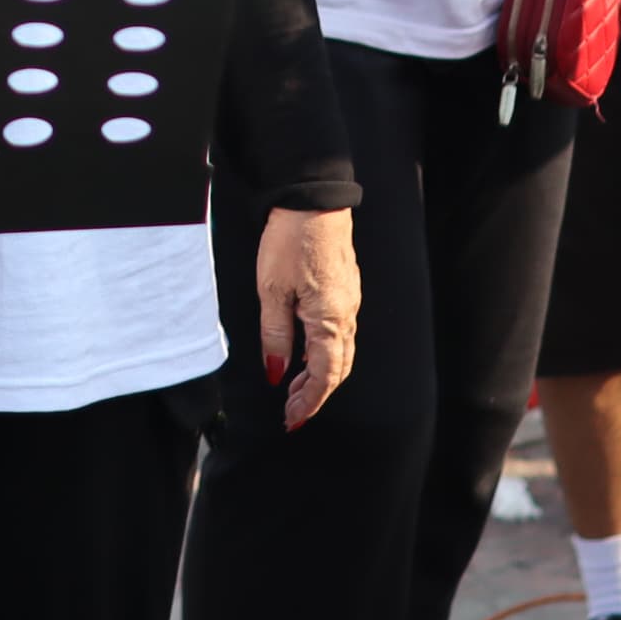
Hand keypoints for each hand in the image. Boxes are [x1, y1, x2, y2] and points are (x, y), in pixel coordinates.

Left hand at [255, 205, 359, 428]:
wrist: (312, 200)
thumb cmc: (290, 241)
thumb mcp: (271, 291)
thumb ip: (275, 335)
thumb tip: (277, 372)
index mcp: (329, 320)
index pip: (324, 376)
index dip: (309, 402)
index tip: (292, 419)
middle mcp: (347, 314)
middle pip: (338, 369)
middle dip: (315, 394)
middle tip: (291, 411)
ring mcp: (350, 301)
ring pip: (340, 351)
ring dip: (319, 374)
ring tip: (293, 386)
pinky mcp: (346, 289)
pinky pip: (340, 331)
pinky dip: (323, 351)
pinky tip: (304, 351)